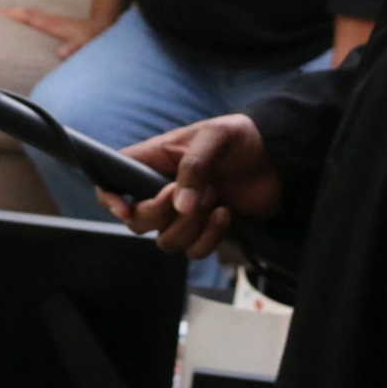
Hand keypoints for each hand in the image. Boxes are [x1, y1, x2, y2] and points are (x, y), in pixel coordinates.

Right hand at [0, 7, 110, 58]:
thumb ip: (73, 48)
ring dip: (17, 14)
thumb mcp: (84, 45)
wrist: (102, 27)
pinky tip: (21, 22)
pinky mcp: (54, 23)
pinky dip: (25, 17)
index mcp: (53, 25)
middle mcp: (50, 20)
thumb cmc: (92, 38)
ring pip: (31, 15)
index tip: (0, 13)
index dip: (16, 15)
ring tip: (1, 15)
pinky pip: (35, 19)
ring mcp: (52, 21)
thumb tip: (60, 53)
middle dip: (11, 12)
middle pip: (27, 13)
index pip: (31, 18)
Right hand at [97, 114, 280, 259]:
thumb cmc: (240, 137)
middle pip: (137, 221)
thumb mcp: (215, 136)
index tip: (126, 208)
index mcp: (153, 161)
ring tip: (214, 198)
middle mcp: (161, 189)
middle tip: (186, 195)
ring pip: (166, 241)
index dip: (109, 198)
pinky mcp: (205, 230)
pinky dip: (210, 238)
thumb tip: (181, 206)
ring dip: (191, 226)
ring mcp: (183, 213)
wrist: (277, 158)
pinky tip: (226, 213)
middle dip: (161, 214)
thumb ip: (194, 167)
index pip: (112, 181)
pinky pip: (194, 251)